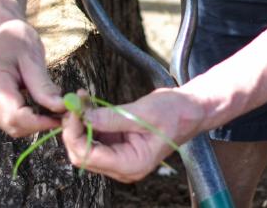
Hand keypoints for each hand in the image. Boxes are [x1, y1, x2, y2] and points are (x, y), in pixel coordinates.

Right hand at [0, 19, 65, 136]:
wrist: (0, 36)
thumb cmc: (16, 41)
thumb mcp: (33, 58)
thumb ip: (44, 86)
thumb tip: (61, 107)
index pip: (14, 115)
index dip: (40, 122)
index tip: (62, 117)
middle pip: (13, 125)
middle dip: (39, 123)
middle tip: (63, 113)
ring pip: (11, 127)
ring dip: (34, 123)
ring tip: (51, 107)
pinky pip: (8, 123)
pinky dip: (26, 120)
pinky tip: (37, 106)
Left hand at [60, 88, 206, 181]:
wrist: (191, 110)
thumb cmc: (175, 112)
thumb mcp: (143, 112)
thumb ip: (112, 117)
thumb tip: (83, 115)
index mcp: (132, 164)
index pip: (88, 155)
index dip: (75, 133)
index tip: (74, 108)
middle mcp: (123, 167)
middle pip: (83, 154)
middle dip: (74, 129)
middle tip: (74, 102)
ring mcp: (120, 158)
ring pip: (86, 146)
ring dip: (80, 123)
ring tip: (82, 99)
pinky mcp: (119, 146)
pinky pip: (96, 137)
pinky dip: (89, 121)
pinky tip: (89, 104)